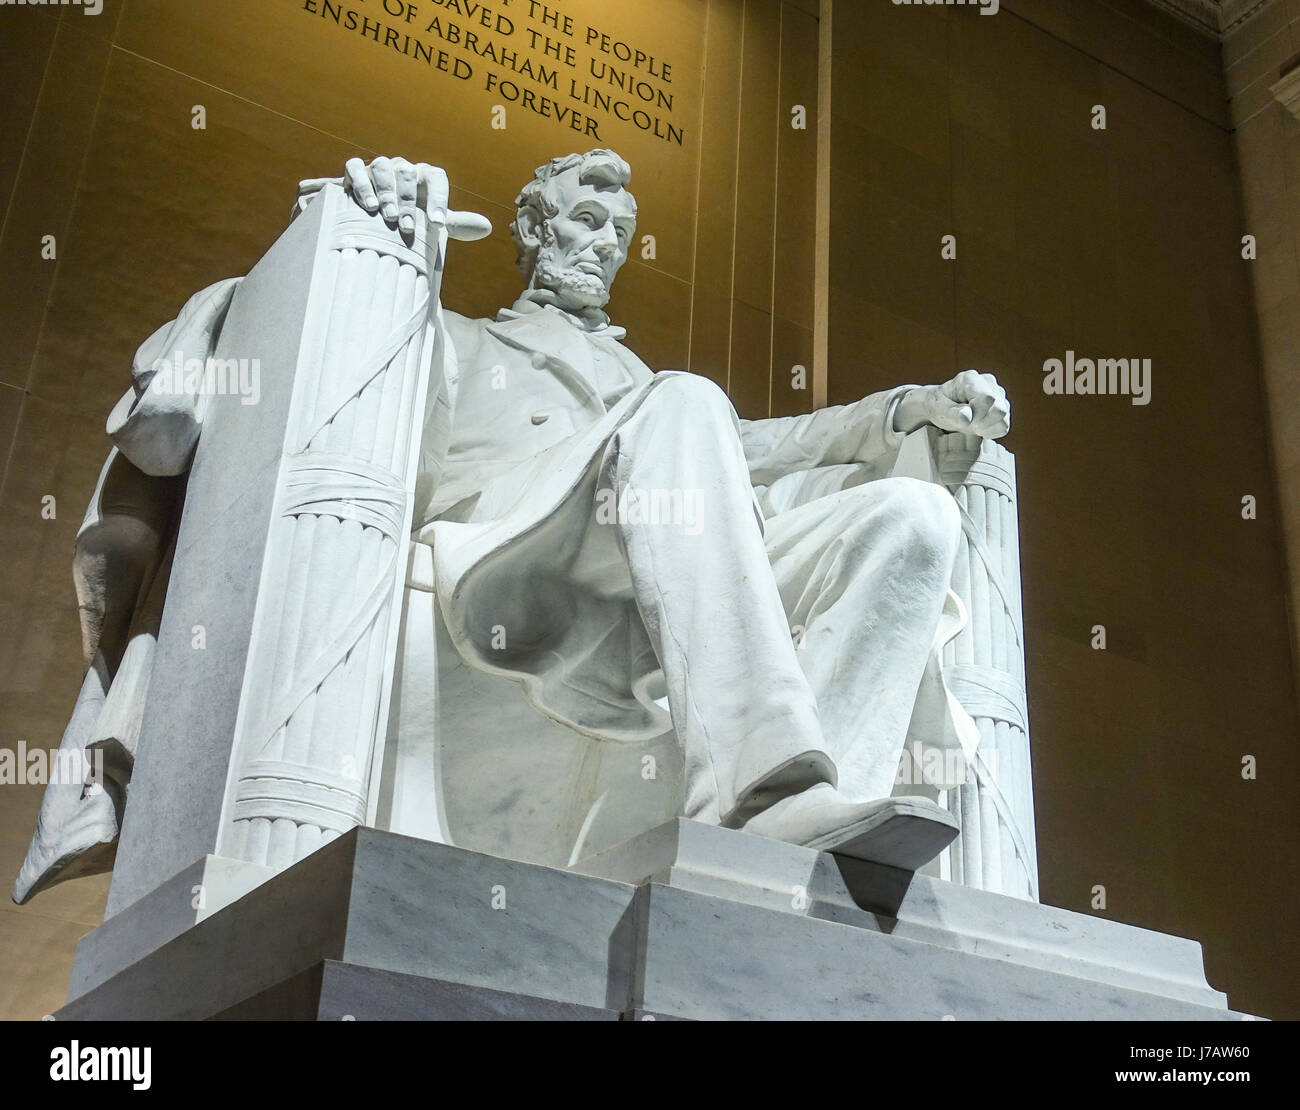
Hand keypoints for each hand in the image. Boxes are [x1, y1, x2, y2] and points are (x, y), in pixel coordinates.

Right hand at [297, 156, 490, 243]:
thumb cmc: (408, 219)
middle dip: (408, 202)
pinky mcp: (354, 171)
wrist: (370, 219)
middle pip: (408, 175)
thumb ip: (456, 224)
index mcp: (424, 178)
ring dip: (386, 191)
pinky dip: (362, 183)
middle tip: (406, 227)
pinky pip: (356, 167)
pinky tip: (368, 204)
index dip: (439, 199)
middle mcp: (403, 169)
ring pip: (383, 167)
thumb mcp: (431, 223)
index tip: (437, 224)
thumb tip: (487, 227)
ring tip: (386, 215)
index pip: (437, 178)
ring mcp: (379, 167)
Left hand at [893, 370, 1009, 439]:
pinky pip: (1004, 425)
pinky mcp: (1002, 405)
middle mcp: (988, 382)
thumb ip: (952, 414)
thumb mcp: (938, 410)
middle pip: (1000, 409)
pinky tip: (978, 427)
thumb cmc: (938, 406)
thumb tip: (968, 417)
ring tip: (971, 424)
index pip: (988, 398)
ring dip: (986, 427)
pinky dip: (991, 431)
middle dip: (983, 423)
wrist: (942, 406)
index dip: (978, 415)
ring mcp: (997, 393)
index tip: (963, 419)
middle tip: (967, 424)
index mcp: (970, 379)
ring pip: (1003, 418)